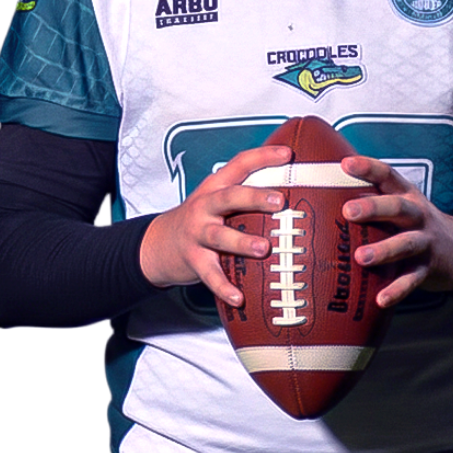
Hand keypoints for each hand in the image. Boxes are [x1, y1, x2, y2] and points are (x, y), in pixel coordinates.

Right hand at [139, 144, 290, 305]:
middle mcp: (205, 207)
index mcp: (215, 187)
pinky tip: (240, 298)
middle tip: (280, 202)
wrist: (158, 244)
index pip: (239, 164)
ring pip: (219, 236)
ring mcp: (197, 233)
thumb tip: (294, 190)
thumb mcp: (217, 199)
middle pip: (229, 197)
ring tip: (264, 249)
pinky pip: (210, 275)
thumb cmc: (201, 219)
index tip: (288, 154)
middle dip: (254, 197)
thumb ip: (246, 193)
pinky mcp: (193, 260)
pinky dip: (224, 287)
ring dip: (241, 243)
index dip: (263, 157)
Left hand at [341, 155, 452, 307]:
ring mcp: (424, 241)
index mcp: (406, 195)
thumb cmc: (412, 223)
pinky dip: (397, 290)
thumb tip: (323, 188)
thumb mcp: (399, 204)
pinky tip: (381, 299)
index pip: (388, 176)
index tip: (345, 164)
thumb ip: (371, 197)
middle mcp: (417, 215)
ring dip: (383, 250)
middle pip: (398, 207)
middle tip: (348, 211)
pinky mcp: (426, 268)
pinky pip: (411, 280)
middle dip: (374, 208)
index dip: (368, 168)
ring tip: (360, 257)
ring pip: (405, 244)